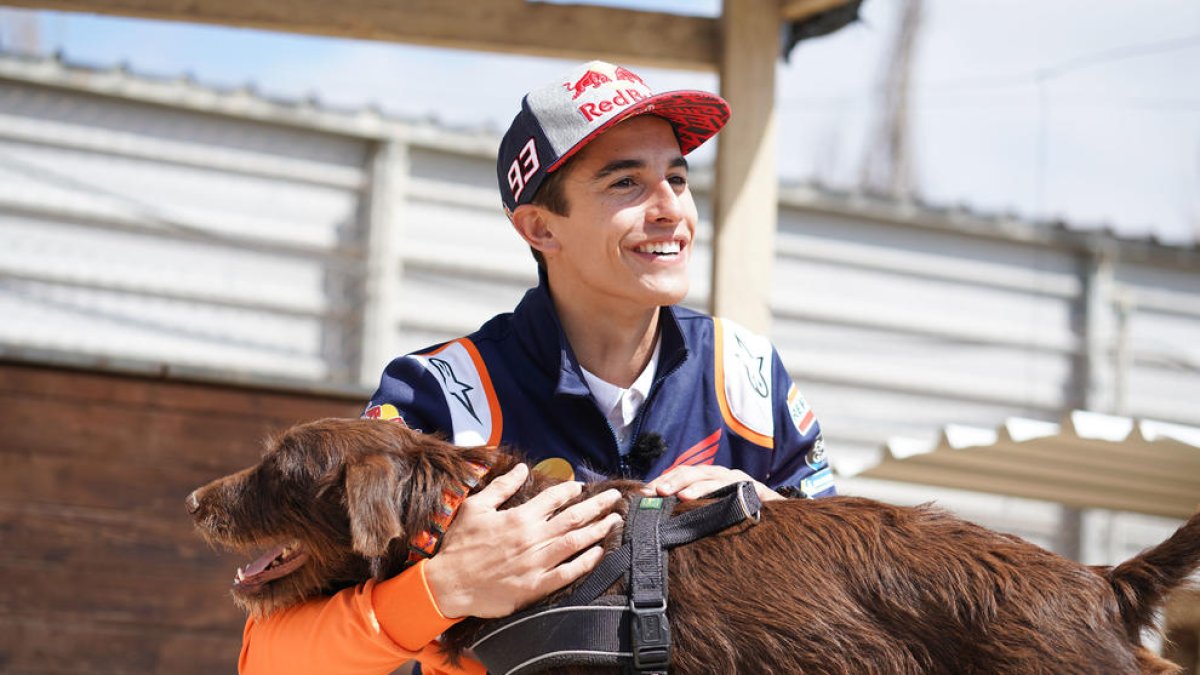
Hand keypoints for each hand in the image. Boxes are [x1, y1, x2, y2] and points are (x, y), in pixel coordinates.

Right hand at [424, 463, 623, 618]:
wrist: (449, 584)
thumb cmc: (460, 544)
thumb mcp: (476, 507)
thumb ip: (501, 487)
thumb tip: (522, 468)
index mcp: (519, 517)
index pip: (553, 498)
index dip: (571, 490)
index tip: (581, 487)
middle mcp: (532, 537)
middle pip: (574, 517)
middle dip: (598, 505)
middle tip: (616, 498)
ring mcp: (536, 563)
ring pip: (576, 543)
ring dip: (598, 530)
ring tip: (615, 520)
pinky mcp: (535, 586)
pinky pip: (567, 573)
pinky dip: (586, 562)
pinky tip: (599, 553)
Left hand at [642, 464, 784, 502]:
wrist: (778, 516)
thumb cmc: (740, 515)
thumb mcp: (712, 511)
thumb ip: (692, 511)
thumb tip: (660, 522)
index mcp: (708, 478)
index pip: (681, 474)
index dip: (663, 480)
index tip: (644, 493)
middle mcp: (722, 475)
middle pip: (694, 472)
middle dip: (674, 480)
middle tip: (656, 491)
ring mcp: (739, 480)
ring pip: (714, 478)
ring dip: (696, 486)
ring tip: (680, 496)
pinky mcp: (757, 489)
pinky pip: (739, 489)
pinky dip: (726, 494)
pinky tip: (715, 502)